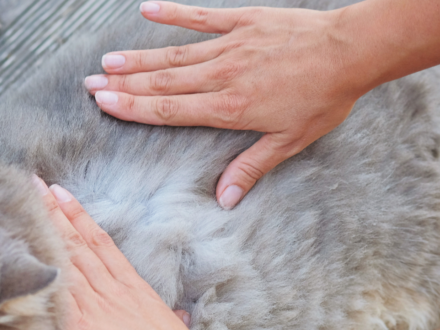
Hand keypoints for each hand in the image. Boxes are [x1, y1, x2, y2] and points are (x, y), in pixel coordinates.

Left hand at [34, 178, 209, 329]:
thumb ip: (171, 320)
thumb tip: (178, 319)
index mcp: (133, 288)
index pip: (101, 243)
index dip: (80, 217)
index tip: (63, 195)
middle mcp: (111, 289)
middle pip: (77, 242)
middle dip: (55, 212)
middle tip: (35, 186)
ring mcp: (93, 305)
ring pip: (65, 258)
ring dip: (45, 231)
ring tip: (27, 205)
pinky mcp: (78, 327)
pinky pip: (55, 293)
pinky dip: (40, 270)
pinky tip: (22, 253)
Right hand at [84, 1, 369, 208]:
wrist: (349, 52)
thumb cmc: (323, 99)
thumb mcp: (289, 141)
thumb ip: (251, 167)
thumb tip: (225, 200)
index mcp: (229, 108)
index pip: (169, 110)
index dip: (133, 107)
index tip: (104, 103)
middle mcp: (221, 76)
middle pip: (162, 82)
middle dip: (124, 84)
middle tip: (90, 84)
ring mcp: (230, 45)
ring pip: (174, 53)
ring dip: (139, 58)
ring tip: (108, 61)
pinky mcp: (244, 21)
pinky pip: (202, 16)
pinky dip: (174, 13)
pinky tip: (148, 9)